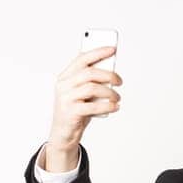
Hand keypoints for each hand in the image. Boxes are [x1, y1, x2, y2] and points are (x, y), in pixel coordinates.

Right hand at [45, 46, 122, 164]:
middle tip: (120, 81)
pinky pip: (93, 106)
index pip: (81, 58)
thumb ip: (91, 82)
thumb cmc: (75, 110)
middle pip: (89, 72)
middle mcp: (63, 85)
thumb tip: (111, 73)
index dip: (98, 52)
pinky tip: (115, 107)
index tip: (113, 49)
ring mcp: (65, 98)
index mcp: (65, 77)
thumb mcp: (81, 93)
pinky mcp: (71, 112)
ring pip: (92, 88)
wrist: (63, 133)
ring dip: (109, 92)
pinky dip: (107, 106)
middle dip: (109, 74)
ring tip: (117, 98)